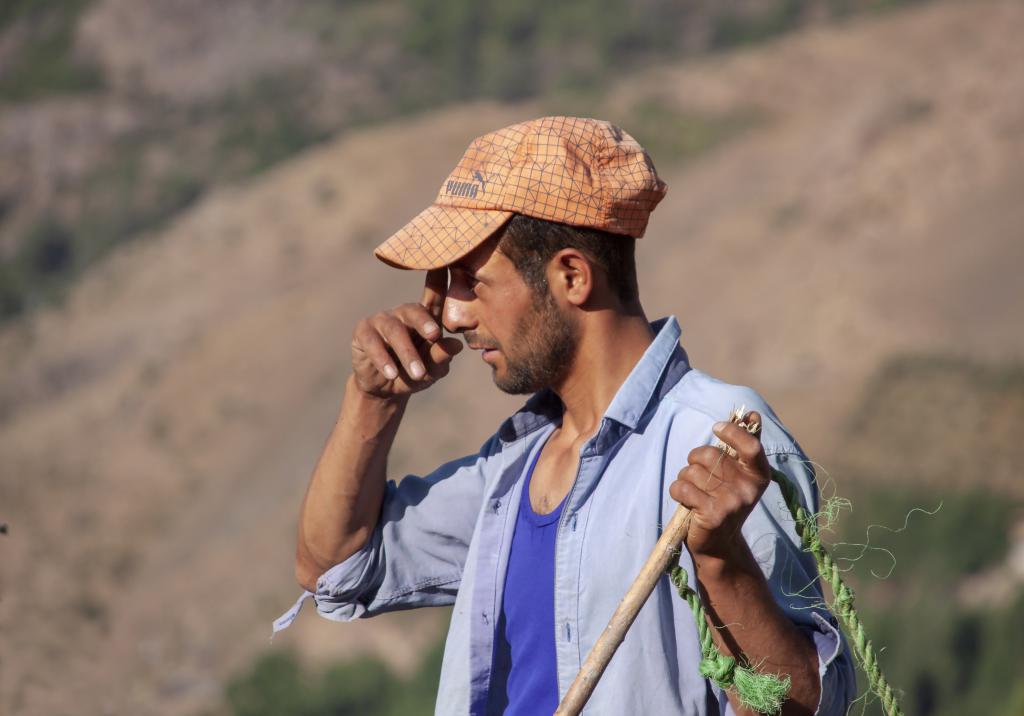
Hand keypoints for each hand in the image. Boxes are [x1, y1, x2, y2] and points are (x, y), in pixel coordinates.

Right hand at [351, 268, 463, 398]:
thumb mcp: (432, 370)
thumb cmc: (414, 374)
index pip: (434, 297)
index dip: (440, 280)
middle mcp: (403, 314)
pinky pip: (373, 342)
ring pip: (395, 331)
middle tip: (434, 336)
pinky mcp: (363, 332)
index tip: (448, 262)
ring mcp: (382, 320)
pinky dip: (383, 359)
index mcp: (425, 318)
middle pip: (414, 310)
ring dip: (407, 353)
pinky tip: (392, 374)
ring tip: (417, 374)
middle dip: (424, 322)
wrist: (385, 390)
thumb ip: (441, 357)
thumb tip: (456, 345)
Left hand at [669, 411, 770, 561]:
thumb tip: (751, 414)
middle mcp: (749, 489)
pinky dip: (677, 491)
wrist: (720, 545)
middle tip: (700, 477)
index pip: (751, 446)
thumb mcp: (739, 475)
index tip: (717, 428)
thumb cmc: (725, 501)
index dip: (732, 432)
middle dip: (695, 461)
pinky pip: (682, 487)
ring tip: (695, 493)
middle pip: (709, 455)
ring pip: (691, 471)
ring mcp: (732, 503)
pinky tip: (686, 501)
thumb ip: (743, 445)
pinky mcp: (712, 515)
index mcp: (759, 475)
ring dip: (685, 478)